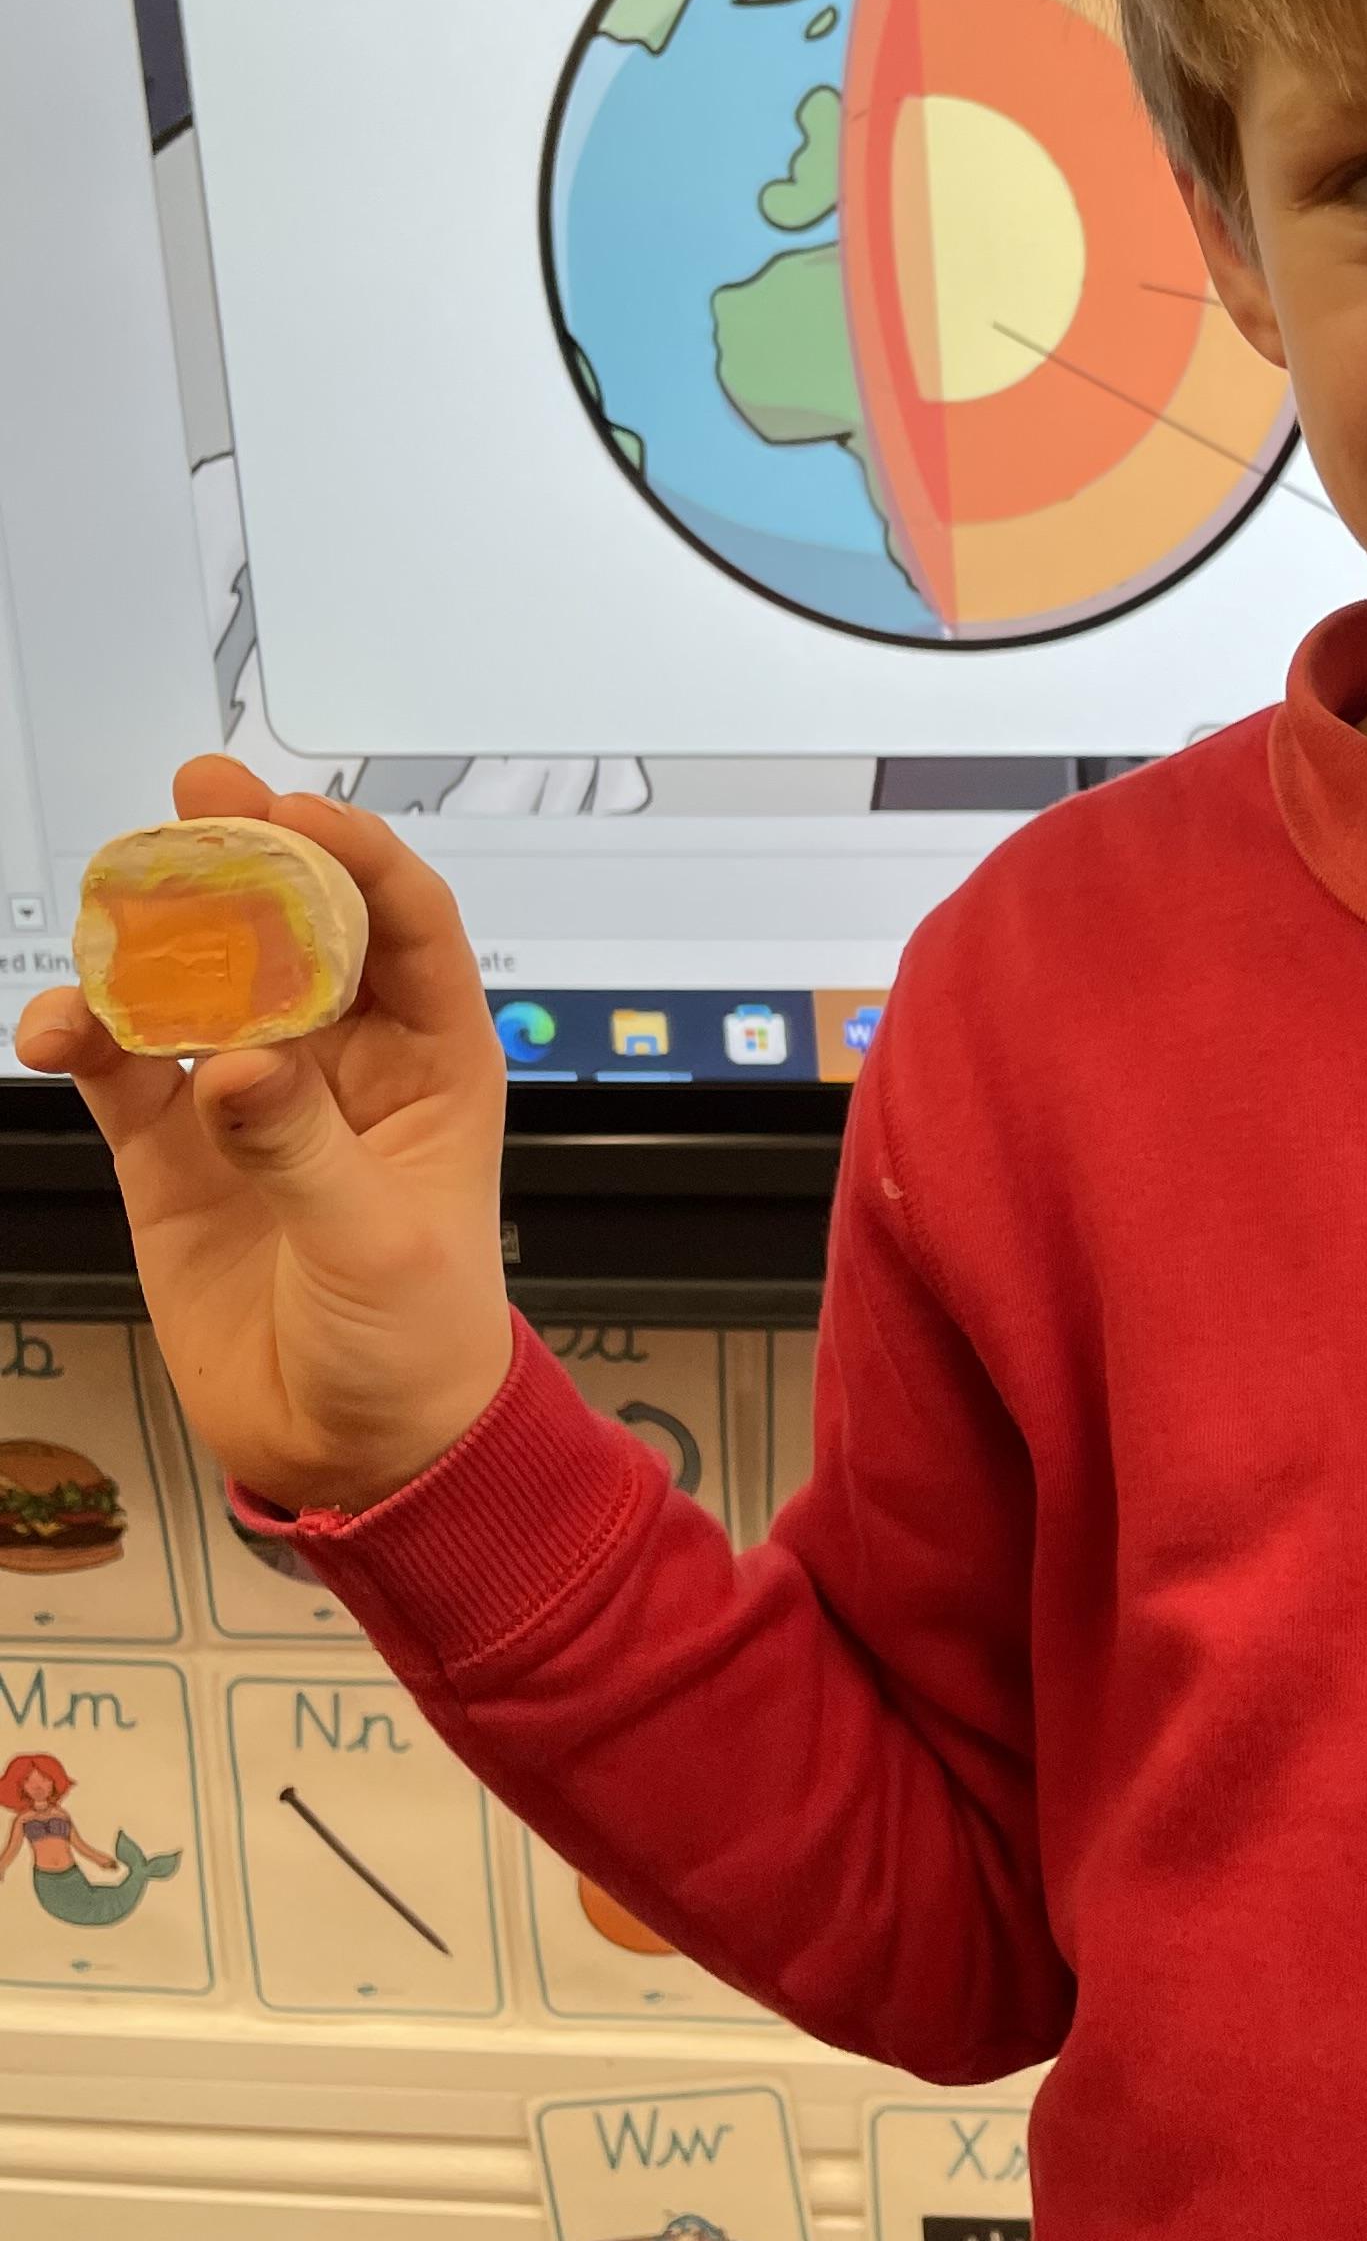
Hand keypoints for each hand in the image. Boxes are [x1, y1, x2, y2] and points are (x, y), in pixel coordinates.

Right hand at [12, 759, 512, 1515]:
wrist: (355, 1448)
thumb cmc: (419, 1343)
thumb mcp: (380, 1246)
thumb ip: (303, 1152)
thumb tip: (236, 1067)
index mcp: (433, 1061)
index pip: (407, 925)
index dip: (357, 858)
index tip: (295, 815)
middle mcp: (343, 1060)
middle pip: (294, 926)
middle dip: (247, 856)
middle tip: (195, 791)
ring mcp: (252, 1097)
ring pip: (198, 982)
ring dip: (153, 937)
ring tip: (109, 903)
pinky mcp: (173, 1150)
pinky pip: (124, 1069)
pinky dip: (88, 1037)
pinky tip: (59, 1028)